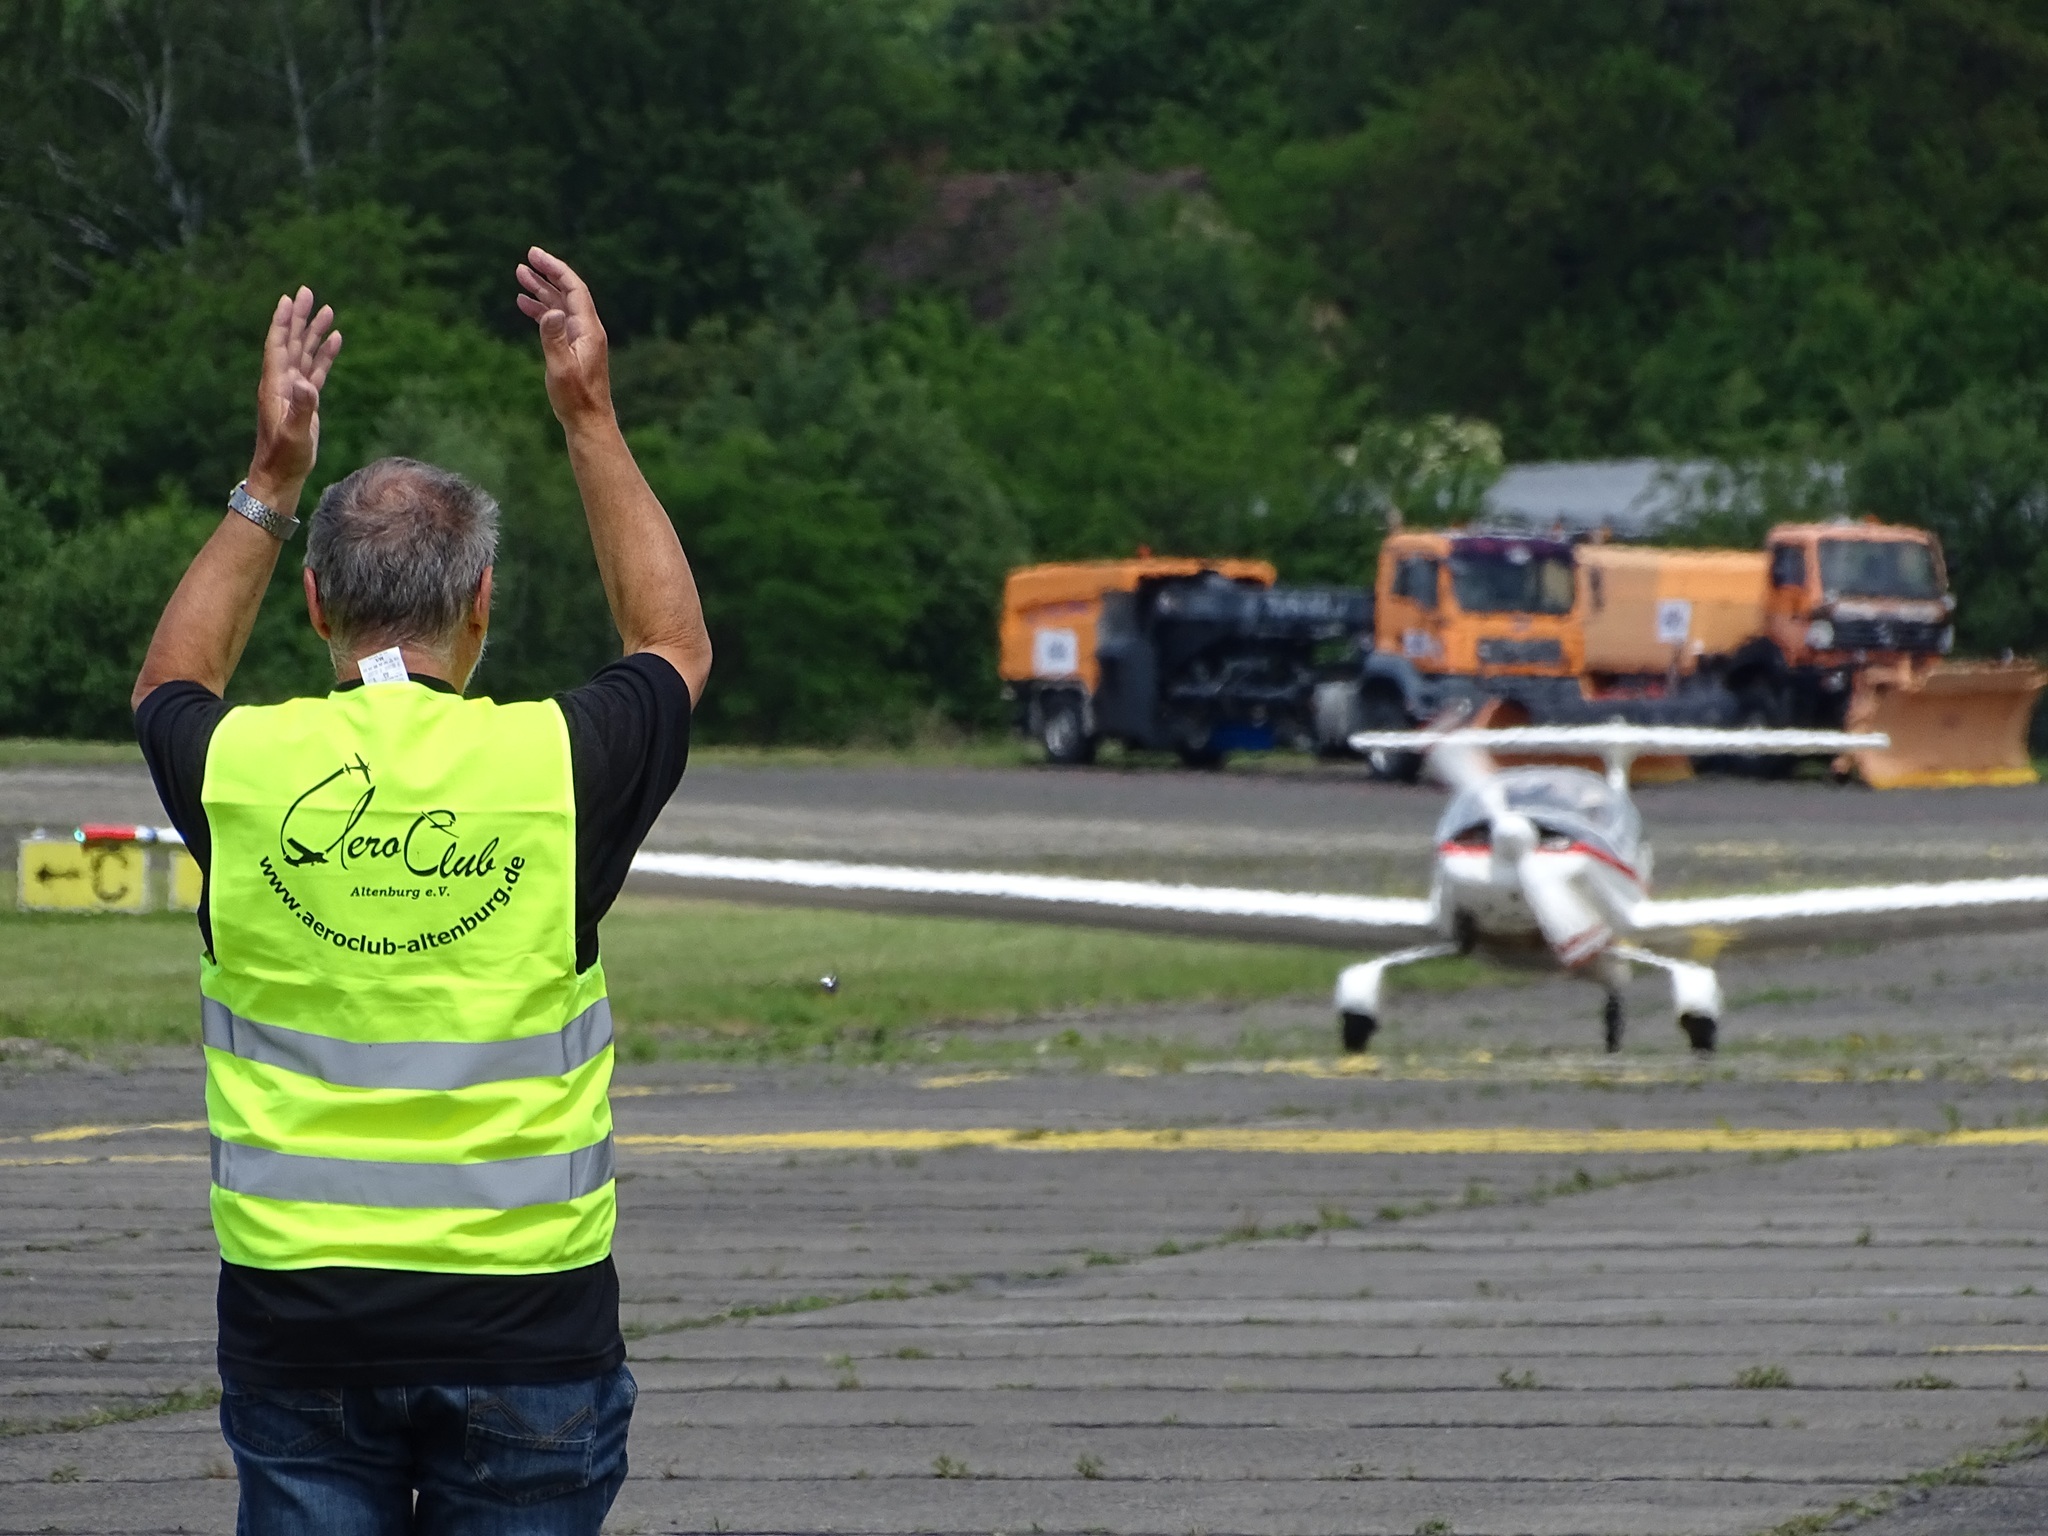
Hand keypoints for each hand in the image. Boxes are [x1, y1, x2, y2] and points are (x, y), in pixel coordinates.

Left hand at [250, 286, 341, 502]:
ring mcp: (294, 391)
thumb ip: (301, 408)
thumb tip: (306, 383)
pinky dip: (324, 354)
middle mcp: (282, 383)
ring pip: (305, 353)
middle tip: (308, 292)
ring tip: (327, 311)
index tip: (289, 299)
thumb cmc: (285, 457)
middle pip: (291, 342)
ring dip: (314, 332)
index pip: (278, 345)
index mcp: (275, 386)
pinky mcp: (305, 401)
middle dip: (299, 317)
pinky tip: (335, 340)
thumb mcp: (294, 433)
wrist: (280, 476)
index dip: (283, 322)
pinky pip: (316, 370)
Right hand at [516, 247, 612, 427]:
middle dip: (547, 273)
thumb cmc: (574, 398)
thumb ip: (554, 338)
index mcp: (588, 330)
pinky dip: (541, 310)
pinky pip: (557, 320)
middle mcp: (587, 329)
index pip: (574, 289)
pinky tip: (524, 304)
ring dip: (541, 289)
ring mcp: (581, 338)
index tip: (535, 255)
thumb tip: (550, 311)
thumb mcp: (561, 368)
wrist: (588, 420)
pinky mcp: (574, 347)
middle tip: (526, 257)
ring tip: (519, 275)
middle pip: (567, 292)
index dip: (555, 269)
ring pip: (560, 305)